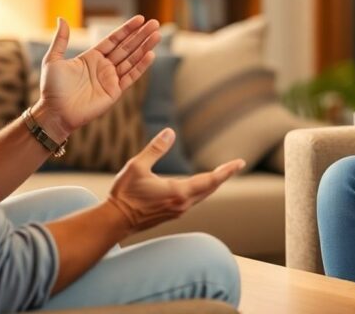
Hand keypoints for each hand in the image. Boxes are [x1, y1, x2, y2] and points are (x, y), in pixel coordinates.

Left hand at [37, 15, 160, 136]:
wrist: (55, 112)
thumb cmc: (52, 88)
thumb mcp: (53, 59)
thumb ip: (61, 40)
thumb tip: (62, 18)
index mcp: (92, 57)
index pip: (114, 40)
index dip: (127, 29)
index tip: (140, 19)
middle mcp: (104, 66)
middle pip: (127, 47)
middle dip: (141, 35)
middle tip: (155, 23)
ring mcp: (110, 79)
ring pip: (132, 59)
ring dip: (145, 47)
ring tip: (157, 35)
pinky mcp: (115, 92)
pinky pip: (130, 77)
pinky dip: (141, 66)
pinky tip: (150, 54)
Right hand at [107, 128, 245, 232]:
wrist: (114, 221)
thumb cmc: (125, 194)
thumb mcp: (137, 166)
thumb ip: (155, 149)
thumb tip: (170, 132)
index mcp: (178, 192)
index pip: (210, 180)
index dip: (226, 171)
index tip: (240, 163)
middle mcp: (182, 204)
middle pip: (210, 188)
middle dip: (223, 176)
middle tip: (236, 165)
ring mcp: (177, 211)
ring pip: (202, 196)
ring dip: (212, 184)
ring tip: (221, 174)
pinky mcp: (171, 215)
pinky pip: (193, 201)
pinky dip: (201, 191)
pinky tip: (200, 187)